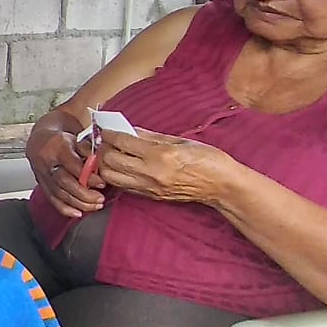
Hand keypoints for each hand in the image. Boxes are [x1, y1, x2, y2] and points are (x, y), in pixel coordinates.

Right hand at [26, 125, 105, 217]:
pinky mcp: (40, 183)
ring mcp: (41, 173)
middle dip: (84, 194)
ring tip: (94, 206)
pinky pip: (51, 198)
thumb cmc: (63, 139)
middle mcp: (47, 160)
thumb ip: (89, 151)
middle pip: (63, 181)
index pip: (72, 165)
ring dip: (78, 203)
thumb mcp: (78, 137)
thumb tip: (100, 166)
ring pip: (58, 193)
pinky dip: (65, 208)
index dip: (88, 177)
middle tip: (100, 199)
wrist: (40, 139)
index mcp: (57, 145)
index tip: (102, 183)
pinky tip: (77, 213)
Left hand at [97, 129, 234, 205]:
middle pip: (110, 161)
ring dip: (106, 165)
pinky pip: (123, 187)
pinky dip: (117, 176)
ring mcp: (150, 187)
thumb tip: (129, 130)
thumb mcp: (180, 140)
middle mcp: (151, 173)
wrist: (223, 187)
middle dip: (103, 149)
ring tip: (112, 155)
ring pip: (112, 177)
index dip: (109, 134)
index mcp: (160, 155)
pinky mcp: (151, 197)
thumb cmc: (208, 160)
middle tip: (107, 142)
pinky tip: (122, 167)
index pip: (122, 143)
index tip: (105, 129)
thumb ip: (150, 136)